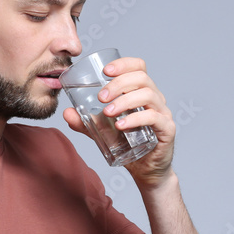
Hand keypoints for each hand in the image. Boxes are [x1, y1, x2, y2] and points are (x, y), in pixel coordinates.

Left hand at [62, 56, 175, 187]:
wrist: (145, 169)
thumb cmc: (128, 144)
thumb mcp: (102, 131)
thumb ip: (85, 122)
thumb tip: (66, 113)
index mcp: (141, 91)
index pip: (138, 67)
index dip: (124, 64)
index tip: (105, 71)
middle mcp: (155, 98)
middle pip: (141, 78)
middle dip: (118, 84)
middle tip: (100, 97)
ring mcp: (163, 113)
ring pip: (148, 95)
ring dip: (124, 101)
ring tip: (107, 112)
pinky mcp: (167, 129)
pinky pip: (154, 118)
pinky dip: (135, 119)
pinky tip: (121, 125)